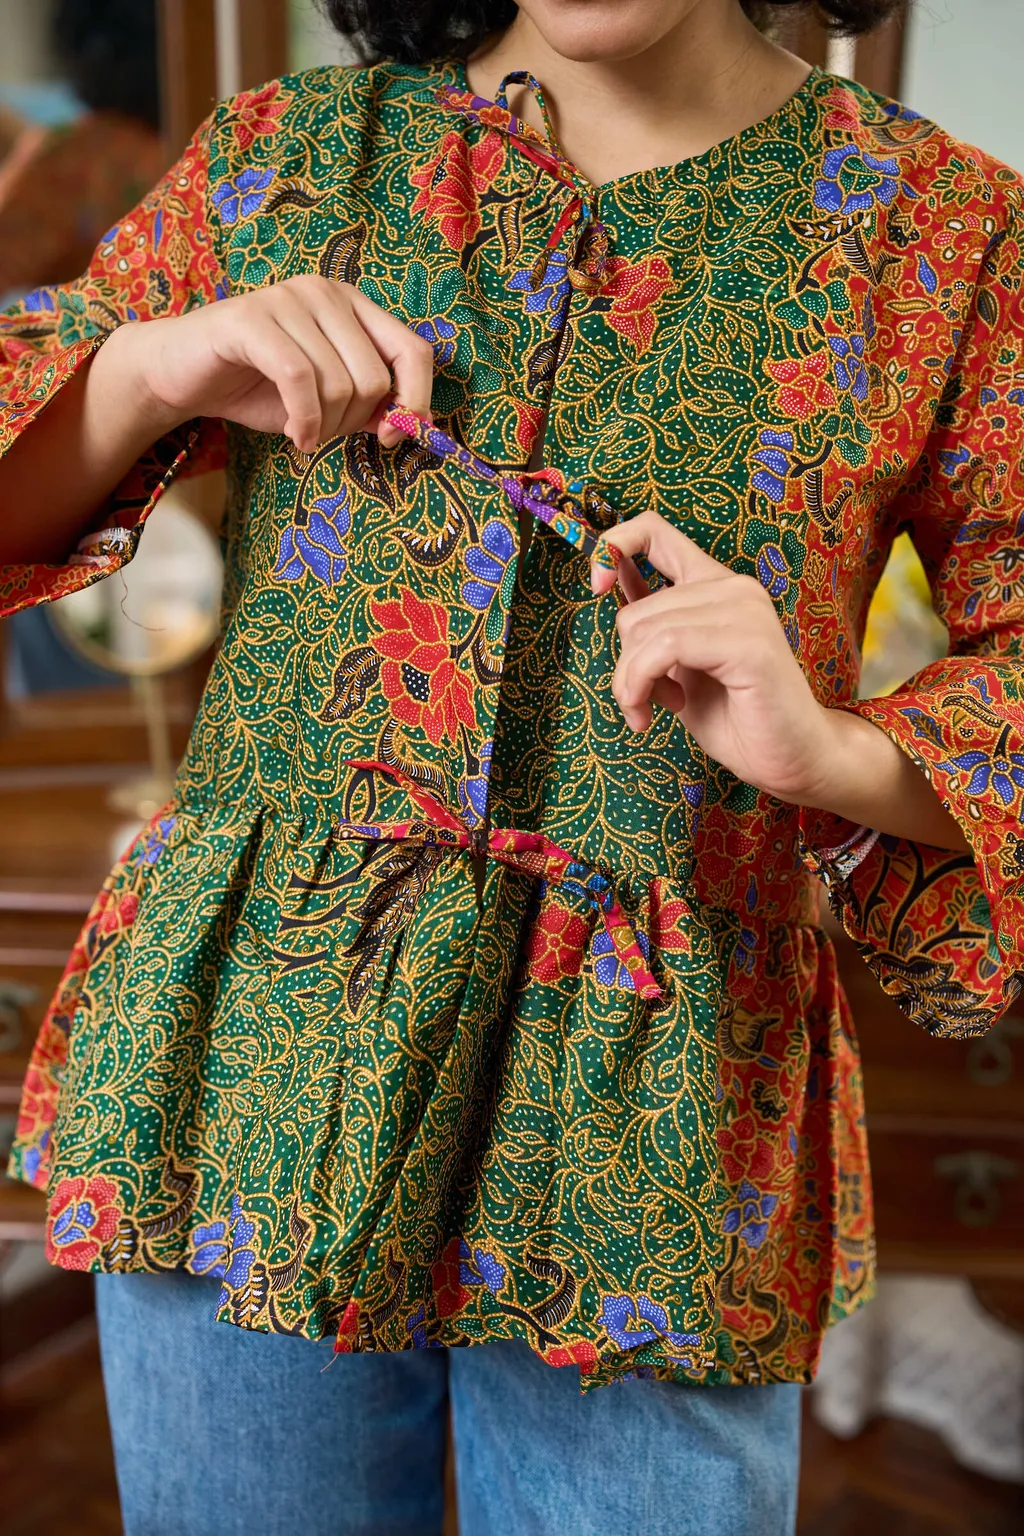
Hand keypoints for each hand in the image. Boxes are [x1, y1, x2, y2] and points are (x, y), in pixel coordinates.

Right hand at [104, 275, 433, 451]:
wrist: (183, 376)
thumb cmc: (258, 388)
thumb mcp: (328, 404)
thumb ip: (369, 407)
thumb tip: (411, 424)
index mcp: (353, 306)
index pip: (414, 350)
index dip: (415, 401)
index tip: (392, 438)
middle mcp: (326, 291)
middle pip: (375, 376)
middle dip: (351, 422)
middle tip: (321, 434)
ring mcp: (288, 298)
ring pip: (339, 381)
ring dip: (324, 426)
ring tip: (302, 431)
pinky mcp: (251, 317)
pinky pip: (299, 378)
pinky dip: (304, 419)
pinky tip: (296, 433)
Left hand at [590, 510, 840, 805]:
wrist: (793, 759)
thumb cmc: (737, 718)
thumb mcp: (678, 666)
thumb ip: (652, 626)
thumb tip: (607, 581)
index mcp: (716, 585)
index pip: (653, 531)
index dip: (612, 548)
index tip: (595, 586)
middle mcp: (733, 588)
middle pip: (635, 611)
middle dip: (625, 666)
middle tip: (642, 701)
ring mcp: (744, 610)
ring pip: (645, 630)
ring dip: (632, 683)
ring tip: (652, 710)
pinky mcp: (748, 642)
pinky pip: (665, 647)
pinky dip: (644, 682)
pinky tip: (662, 710)